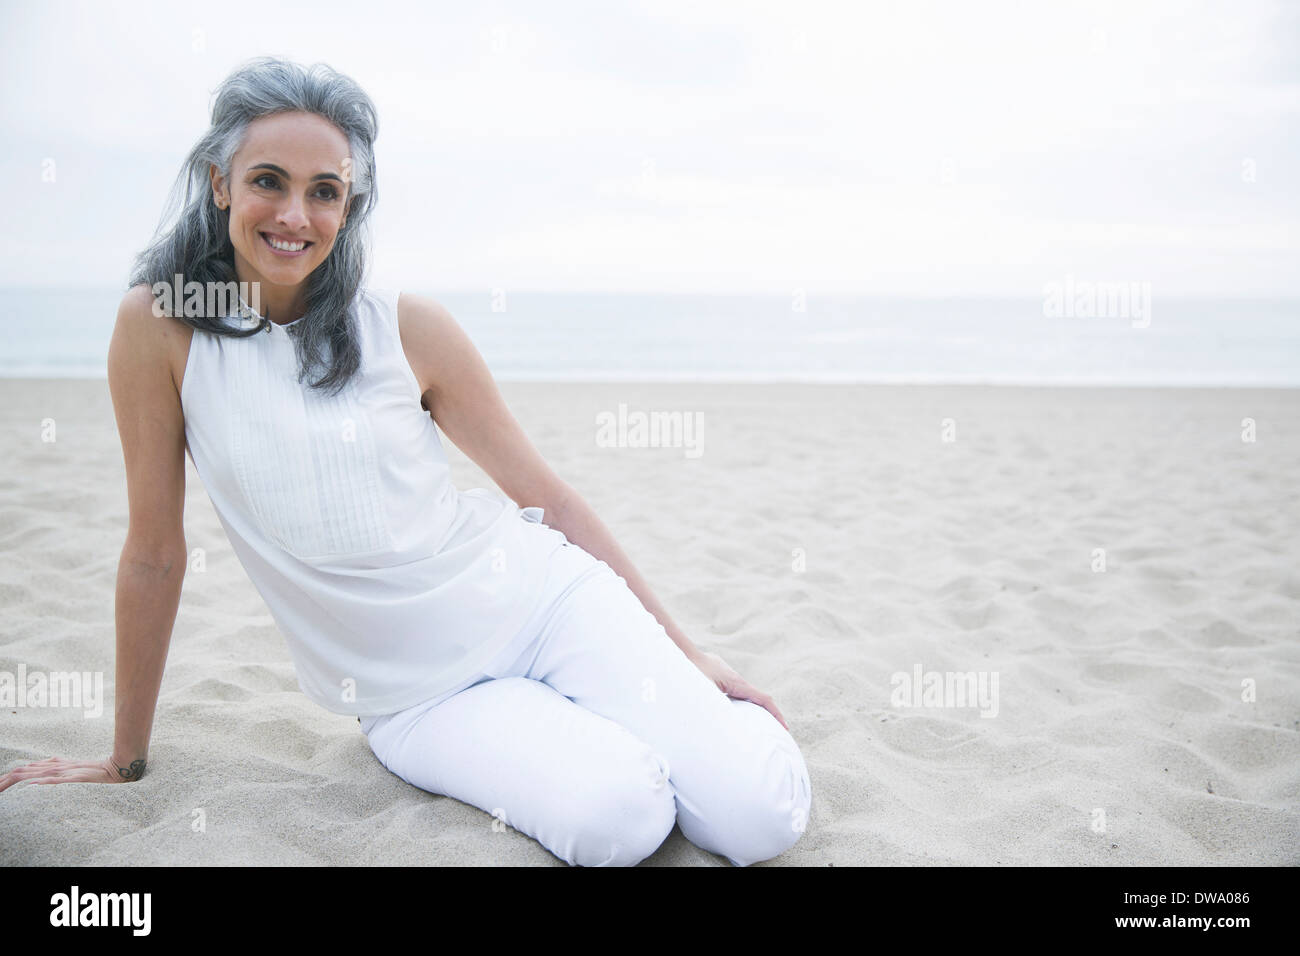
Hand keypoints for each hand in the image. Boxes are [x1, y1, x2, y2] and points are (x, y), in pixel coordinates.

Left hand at [0, 755, 141, 791]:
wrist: (117, 768)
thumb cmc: (96, 771)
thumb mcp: (73, 771)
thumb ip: (56, 769)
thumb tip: (38, 772)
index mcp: (54, 765)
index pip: (26, 769)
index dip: (8, 777)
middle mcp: (57, 766)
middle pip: (25, 772)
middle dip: (6, 781)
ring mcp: (66, 772)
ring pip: (36, 775)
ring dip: (17, 781)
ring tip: (1, 787)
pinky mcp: (76, 778)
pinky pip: (56, 781)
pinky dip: (42, 783)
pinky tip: (30, 787)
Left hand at [689, 649, 789, 730]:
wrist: (681, 653)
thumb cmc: (692, 673)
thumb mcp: (706, 694)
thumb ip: (717, 708)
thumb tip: (722, 725)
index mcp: (737, 684)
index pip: (763, 699)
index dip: (776, 714)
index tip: (785, 727)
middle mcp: (735, 679)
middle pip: (757, 698)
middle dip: (767, 713)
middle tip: (773, 731)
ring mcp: (727, 676)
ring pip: (744, 694)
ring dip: (751, 708)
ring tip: (753, 725)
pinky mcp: (718, 675)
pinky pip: (733, 691)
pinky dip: (738, 702)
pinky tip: (731, 711)